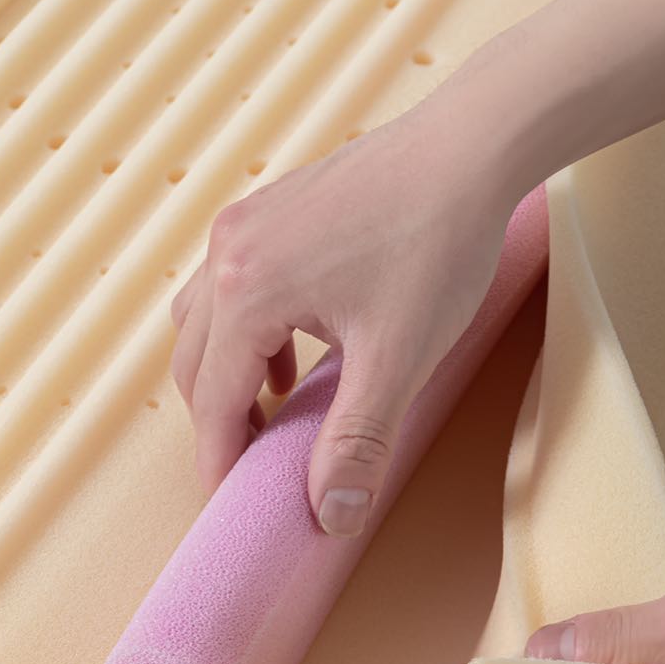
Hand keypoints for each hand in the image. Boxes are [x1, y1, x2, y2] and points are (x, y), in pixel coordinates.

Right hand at [170, 94, 516, 536]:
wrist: (469, 149)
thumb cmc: (436, 244)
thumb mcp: (398, 358)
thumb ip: (358, 441)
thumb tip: (332, 514)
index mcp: (245, 291)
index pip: (212, 402)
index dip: (219, 460)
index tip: (229, 504)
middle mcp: (228, 252)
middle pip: (195, 362)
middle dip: (219, 420)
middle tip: (256, 464)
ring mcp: (245, 222)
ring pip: (206, 320)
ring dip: (230, 373)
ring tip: (278, 409)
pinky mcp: (271, 208)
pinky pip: (231, 282)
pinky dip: (249, 330)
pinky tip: (298, 345)